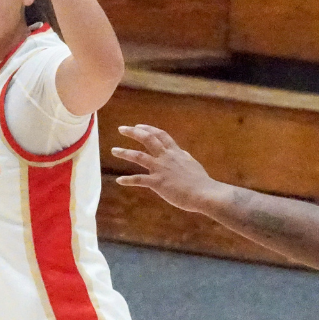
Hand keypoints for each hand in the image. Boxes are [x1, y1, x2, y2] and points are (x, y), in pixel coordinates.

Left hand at [111, 124, 225, 214]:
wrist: (204, 193)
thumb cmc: (200, 182)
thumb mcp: (192, 164)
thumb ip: (184, 157)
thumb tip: (182, 153)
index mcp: (175, 153)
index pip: (161, 135)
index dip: (148, 129)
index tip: (139, 126)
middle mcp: (167, 157)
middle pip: (148, 139)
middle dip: (133, 132)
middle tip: (121, 129)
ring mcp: (161, 169)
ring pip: (139, 156)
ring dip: (124, 153)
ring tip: (114, 150)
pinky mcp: (158, 183)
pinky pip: (139, 180)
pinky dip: (128, 180)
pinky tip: (119, 180)